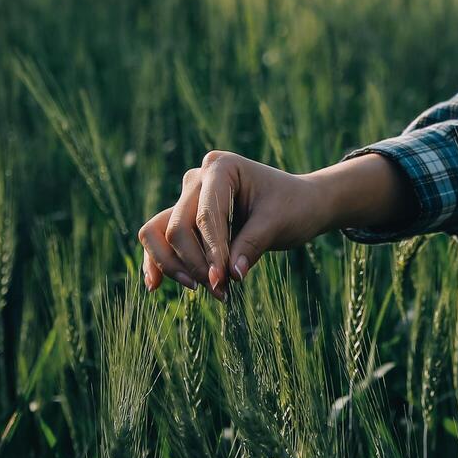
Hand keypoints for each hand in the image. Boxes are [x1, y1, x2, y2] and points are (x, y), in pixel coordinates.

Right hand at [138, 151, 409, 298]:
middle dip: (195, 262)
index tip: (220, 281)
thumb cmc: (294, 207)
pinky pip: (162, 236)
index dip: (211, 251)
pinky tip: (154, 285)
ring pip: (160, 231)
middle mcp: (198, 177)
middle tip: (219, 290)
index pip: (207, 215)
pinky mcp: (187, 215)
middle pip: (177, 225)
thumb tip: (228, 277)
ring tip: (201, 289)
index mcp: (222, 167)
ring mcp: (189, 196)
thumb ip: (251, 246)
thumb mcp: (277, 224)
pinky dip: (160, 259)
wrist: (302, 203)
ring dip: (175, 264)